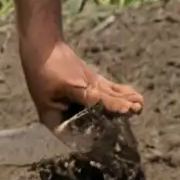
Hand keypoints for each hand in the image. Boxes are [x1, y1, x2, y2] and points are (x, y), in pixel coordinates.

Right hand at [21, 38, 143, 129]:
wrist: (41, 41)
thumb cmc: (49, 68)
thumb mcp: (74, 87)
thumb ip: (99, 101)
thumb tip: (125, 112)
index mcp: (58, 121)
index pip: (84, 137)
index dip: (104, 137)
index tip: (123, 135)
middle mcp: (70, 113)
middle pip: (98, 121)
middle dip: (117, 116)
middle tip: (135, 110)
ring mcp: (80, 98)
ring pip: (104, 105)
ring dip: (122, 103)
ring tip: (138, 102)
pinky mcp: (86, 85)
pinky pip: (105, 92)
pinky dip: (119, 93)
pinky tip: (133, 94)